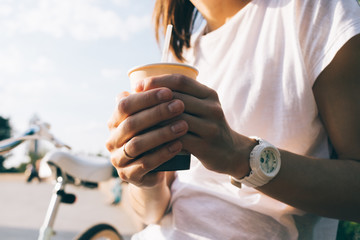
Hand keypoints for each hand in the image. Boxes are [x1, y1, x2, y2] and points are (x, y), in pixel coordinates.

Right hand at [106, 88, 187, 186]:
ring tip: (183, 125)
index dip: (146, 97)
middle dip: (157, 113)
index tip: (169, 91)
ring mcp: (117, 159)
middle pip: (131, 123)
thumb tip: (157, 77)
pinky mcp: (128, 176)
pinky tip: (179, 145)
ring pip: (137, 144)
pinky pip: (145, 164)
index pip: (124, 105)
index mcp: (113, 122)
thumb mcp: (149, 120)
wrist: (151, 171)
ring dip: (161, 133)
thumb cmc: (152, 139)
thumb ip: (149, 103)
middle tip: (179, 105)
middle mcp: (111, 140)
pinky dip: (163, 153)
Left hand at [137, 74, 254, 178]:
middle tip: (131, 104)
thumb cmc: (207, 127)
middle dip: (151, 100)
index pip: (181, 80)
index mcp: (209, 94)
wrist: (230, 152)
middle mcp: (212, 108)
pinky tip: (148, 138)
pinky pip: (178, 139)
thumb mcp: (202, 107)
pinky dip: (161, 137)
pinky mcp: (206, 146)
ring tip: (136, 120)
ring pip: (176, 119)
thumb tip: (145, 87)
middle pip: (176, 99)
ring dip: (154, 119)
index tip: (138, 85)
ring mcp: (211, 127)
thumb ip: (182, 97)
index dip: (158, 81)